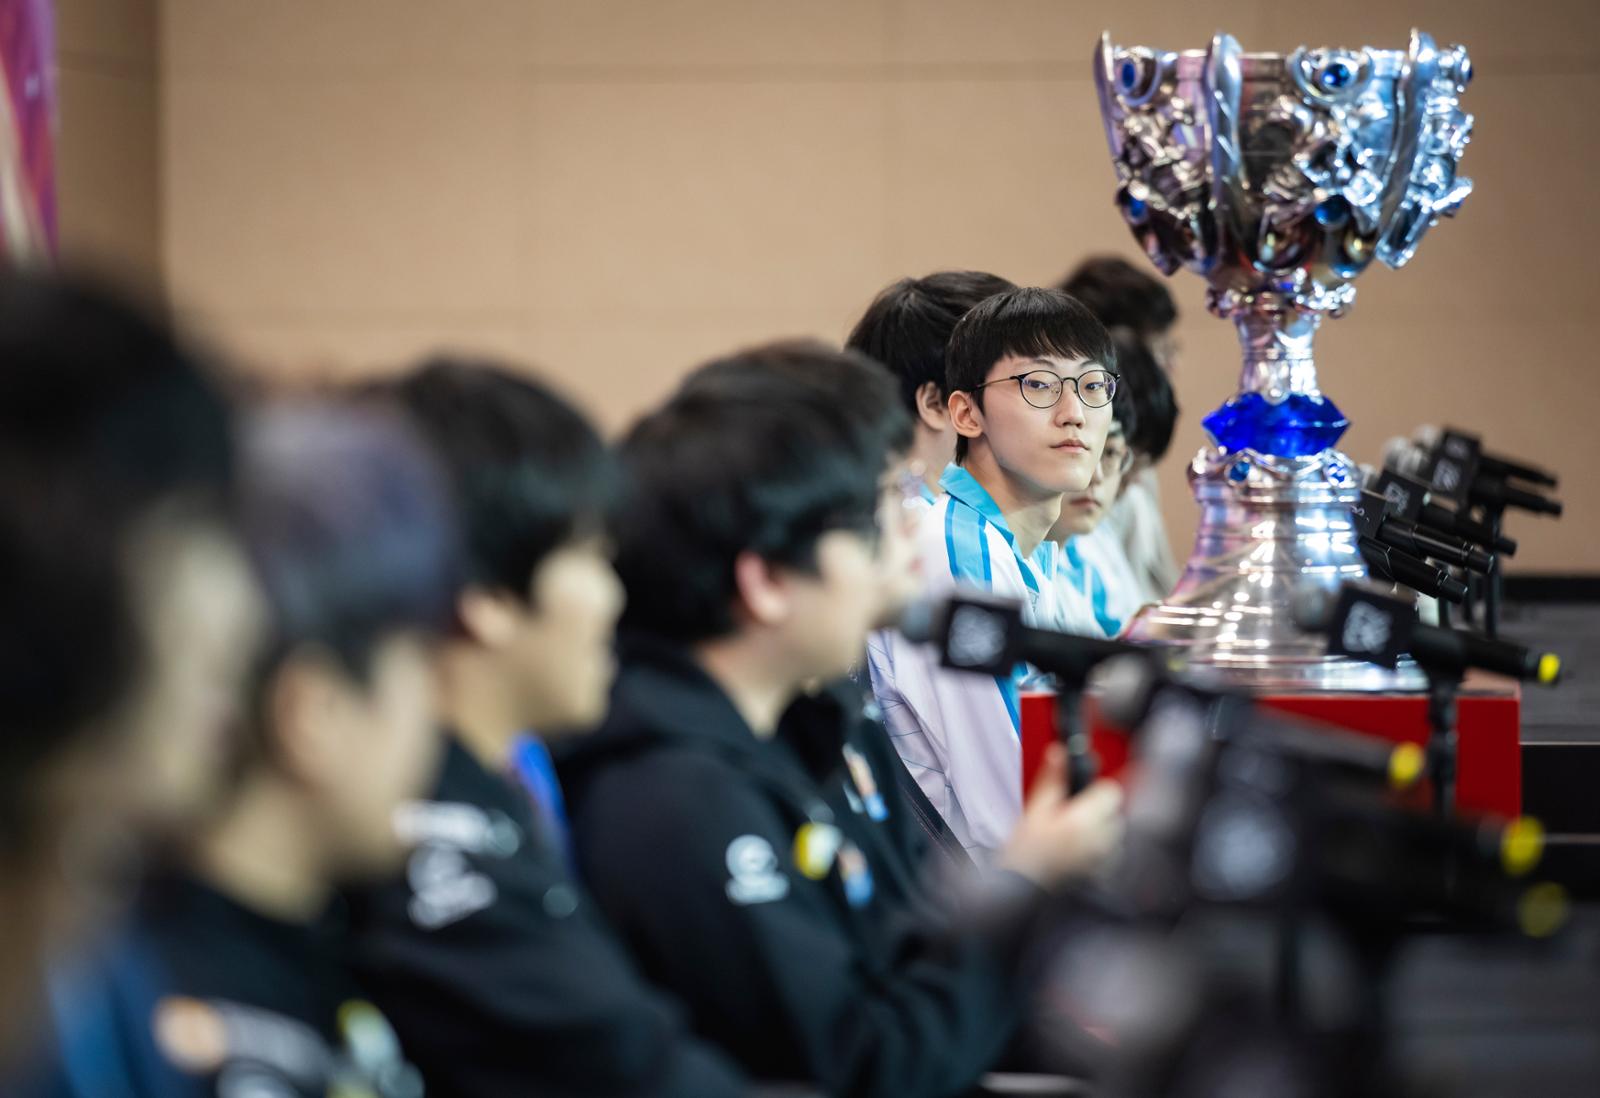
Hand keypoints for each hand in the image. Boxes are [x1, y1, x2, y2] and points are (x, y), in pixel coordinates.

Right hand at [999, 744, 1123, 887]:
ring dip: (1100, 828)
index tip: (1082, 792)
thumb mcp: (1034, 810)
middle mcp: (1100, 841)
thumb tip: (1060, 754)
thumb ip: (1052, 780)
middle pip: (1115, 812)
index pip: (1112, 791)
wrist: (1020, 889)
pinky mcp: (1102, 873)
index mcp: (1084, 822)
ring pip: (1115, 832)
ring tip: (1072, 834)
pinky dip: (1100, 847)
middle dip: (1097, 808)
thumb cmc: (1023, 853)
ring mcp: (1104, 860)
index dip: (1096, 787)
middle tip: (1070, 813)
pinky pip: (1112, 852)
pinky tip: (1077, 849)